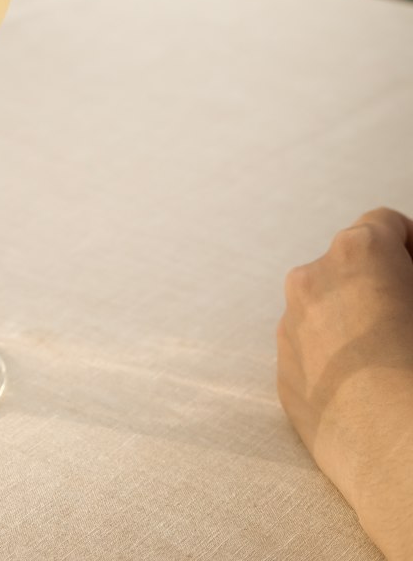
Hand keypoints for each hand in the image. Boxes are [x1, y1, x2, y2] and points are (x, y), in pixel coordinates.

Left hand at [277, 208, 412, 559]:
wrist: (402, 459)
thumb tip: (406, 290)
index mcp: (359, 253)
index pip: (385, 224)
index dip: (410, 248)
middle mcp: (312, 280)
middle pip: (348, 266)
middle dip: (379, 285)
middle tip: (409, 322)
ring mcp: (291, 328)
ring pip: (324, 309)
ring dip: (352, 322)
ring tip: (391, 363)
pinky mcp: (283, 376)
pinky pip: (311, 353)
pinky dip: (335, 362)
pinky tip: (368, 393)